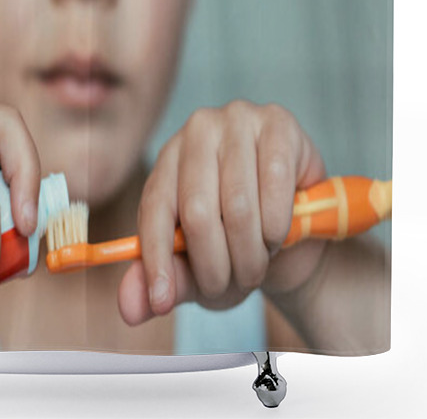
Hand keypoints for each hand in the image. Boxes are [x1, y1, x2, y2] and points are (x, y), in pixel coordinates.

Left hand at [118, 100, 328, 324]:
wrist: (295, 221)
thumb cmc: (237, 239)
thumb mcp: (197, 264)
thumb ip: (164, 280)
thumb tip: (131, 308)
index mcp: (168, 159)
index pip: (154, 207)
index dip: (156, 258)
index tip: (163, 301)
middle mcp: (197, 130)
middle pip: (197, 211)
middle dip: (215, 266)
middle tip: (231, 287)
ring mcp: (238, 119)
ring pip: (239, 206)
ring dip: (251, 253)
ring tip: (256, 262)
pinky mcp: (278, 123)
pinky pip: (275, 186)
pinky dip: (277, 226)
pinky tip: (278, 234)